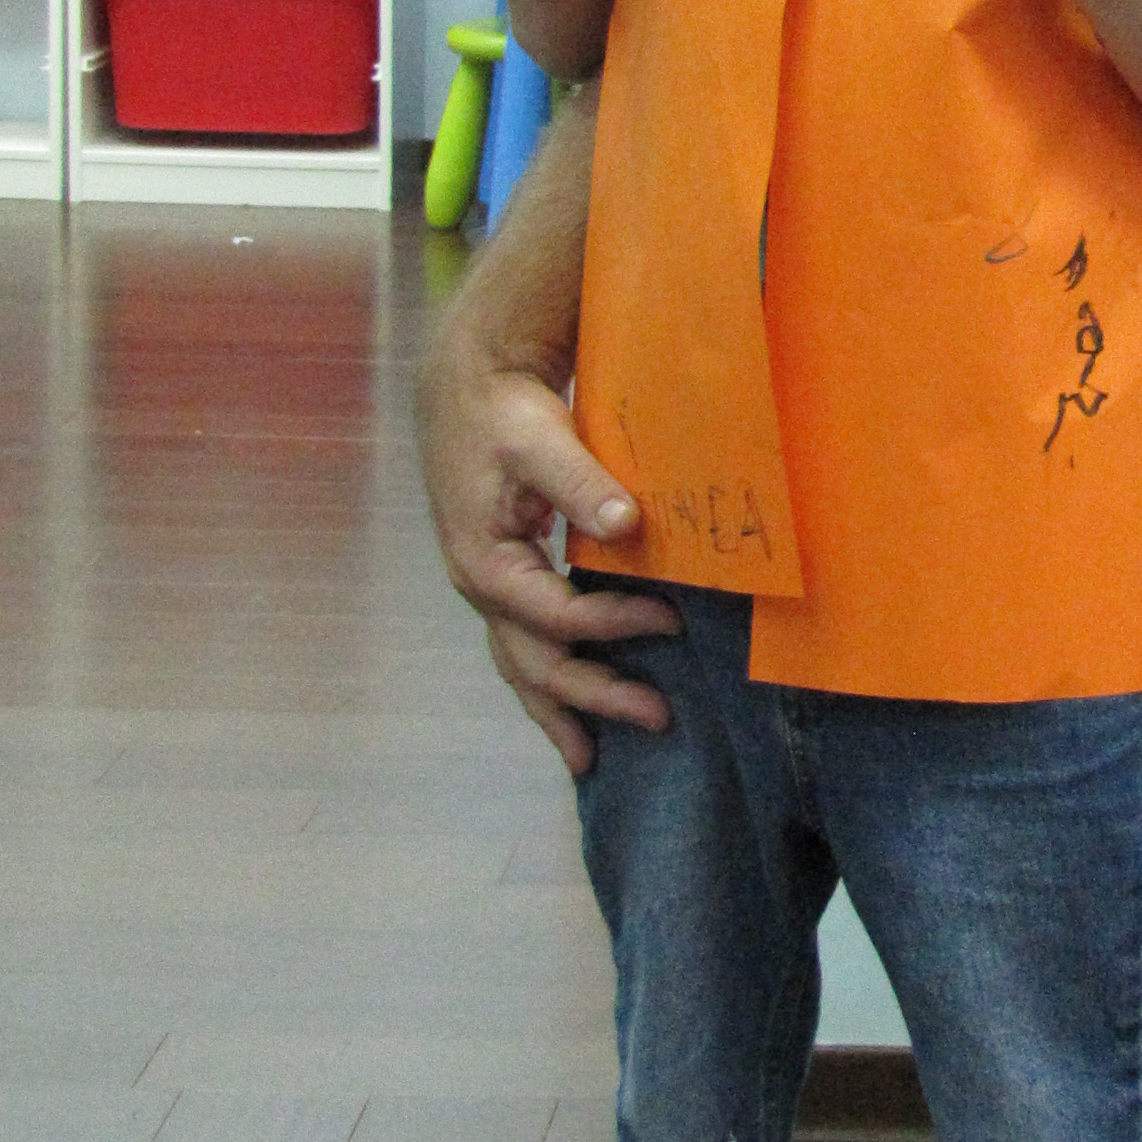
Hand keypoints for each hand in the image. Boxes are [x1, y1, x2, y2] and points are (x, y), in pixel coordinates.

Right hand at [414, 345, 675, 776]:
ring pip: (521, 665)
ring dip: (560, 709)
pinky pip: (525, 642)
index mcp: (486, 560)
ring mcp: (490, 586)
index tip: (672, 620)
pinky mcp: (504, 576)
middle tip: (657, 718)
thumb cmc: (504, 410)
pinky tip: (576, 700)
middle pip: (534, 663)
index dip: (615, 625)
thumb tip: (628, 524)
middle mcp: (481, 586)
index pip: (557, 616)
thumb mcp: (541, 439)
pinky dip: (549, 677)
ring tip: (590, 758)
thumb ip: (582, 483)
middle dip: (593, 698)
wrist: (470, 384)